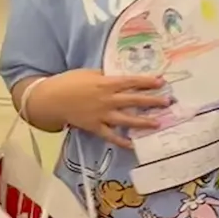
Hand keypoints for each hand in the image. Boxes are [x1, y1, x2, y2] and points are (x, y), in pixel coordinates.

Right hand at [28, 70, 171, 144]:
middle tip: (167, 102)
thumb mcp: (89, 73)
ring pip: (126, 119)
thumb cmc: (69, 82)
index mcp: (106, 83)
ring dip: (143, 122)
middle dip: (152, 101)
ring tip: (157, 123)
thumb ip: (106, 76)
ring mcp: (102, 115)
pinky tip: (133, 145)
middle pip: (134, 100)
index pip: (131, 82)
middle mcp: (107, 99)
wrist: (51, 99)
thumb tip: (122, 78)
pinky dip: (122, 141)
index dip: (147, 82)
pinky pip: (111, 136)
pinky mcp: (95, 127)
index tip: (162, 81)